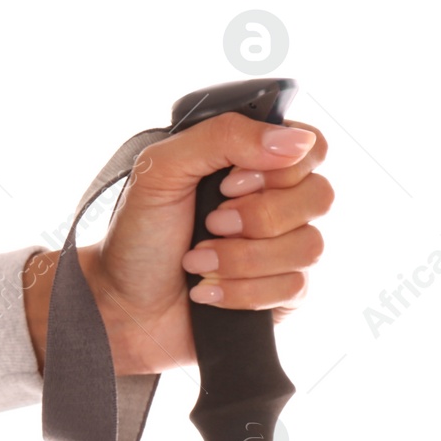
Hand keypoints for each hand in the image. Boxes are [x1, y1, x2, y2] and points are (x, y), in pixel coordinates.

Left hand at [23, 114, 331, 375]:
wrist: (120, 304)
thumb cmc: (138, 234)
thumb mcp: (162, 169)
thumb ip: (222, 137)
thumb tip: (295, 140)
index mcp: (252, 163)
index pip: (310, 146)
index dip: (278, 168)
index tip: (227, 184)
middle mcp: (277, 202)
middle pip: (320, 195)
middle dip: (255, 217)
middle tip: (209, 224)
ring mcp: (285, 249)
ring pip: (309, 246)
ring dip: (240, 258)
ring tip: (195, 262)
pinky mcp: (284, 294)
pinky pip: (296, 286)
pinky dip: (242, 291)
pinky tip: (207, 292)